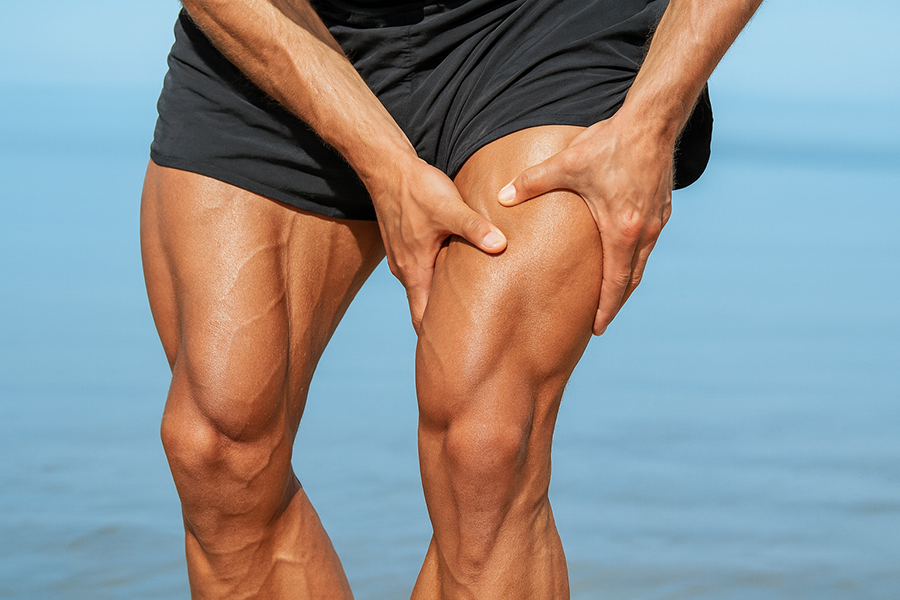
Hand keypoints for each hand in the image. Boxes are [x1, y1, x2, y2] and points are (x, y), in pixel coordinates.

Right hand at [368, 155, 506, 332]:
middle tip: (471, 344)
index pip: (423, 319)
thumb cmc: (416, 188)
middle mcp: (407, 270)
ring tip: (470, 314)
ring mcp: (405, 259)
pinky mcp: (408, 246)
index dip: (436, 341)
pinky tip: (457, 278)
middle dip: (443, 327)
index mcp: (415, 271)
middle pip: (424, 309)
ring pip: (425, 290)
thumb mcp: (448, 207)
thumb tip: (500, 245)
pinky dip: (438, 281)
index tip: (455, 358)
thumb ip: (474, 227)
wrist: (387, 168)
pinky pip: (424, 272)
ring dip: (442, 302)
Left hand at [497, 112, 674, 334]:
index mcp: (622, 231)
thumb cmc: (609, 144)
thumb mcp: (566, 164)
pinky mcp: (662, 208)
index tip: (597, 329)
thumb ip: (531, 183)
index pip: (615, 283)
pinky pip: (647, 244)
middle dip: (615, 303)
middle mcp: (644, 232)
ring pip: (641, 263)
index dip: (606, 309)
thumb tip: (500, 197)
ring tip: (609, 296)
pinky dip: (634, 259)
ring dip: (625, 282)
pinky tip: (621, 257)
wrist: (652, 120)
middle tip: (599, 321)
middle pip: (631, 280)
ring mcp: (656, 222)